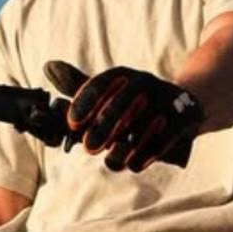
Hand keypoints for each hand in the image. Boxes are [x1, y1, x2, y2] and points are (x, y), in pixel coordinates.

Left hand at [65, 66, 204, 171]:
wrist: (182, 106)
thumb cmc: (133, 102)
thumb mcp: (109, 89)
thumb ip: (78, 84)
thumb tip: (49, 67)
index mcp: (123, 75)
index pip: (100, 85)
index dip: (84, 104)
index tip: (72, 123)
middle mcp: (144, 83)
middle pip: (120, 106)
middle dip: (102, 129)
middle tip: (89, 148)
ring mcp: (165, 100)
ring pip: (140, 127)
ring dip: (123, 148)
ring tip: (112, 161)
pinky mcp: (183, 119)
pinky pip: (161, 140)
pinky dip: (145, 155)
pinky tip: (134, 164)